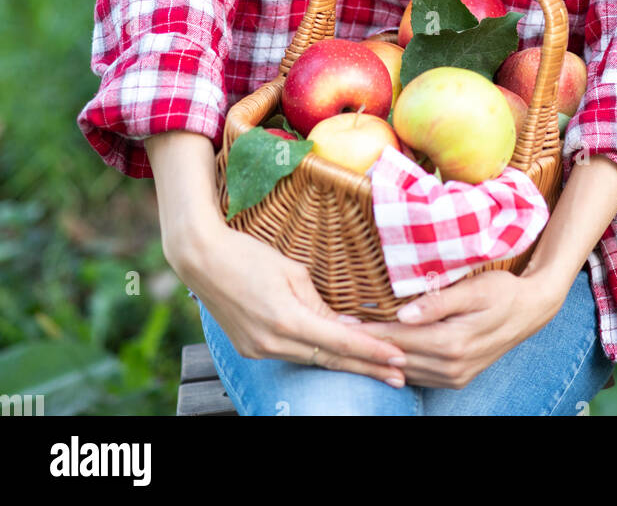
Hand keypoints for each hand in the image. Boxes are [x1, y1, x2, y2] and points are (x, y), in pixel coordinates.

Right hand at [170, 218, 410, 386]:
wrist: (201, 259)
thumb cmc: (249, 254)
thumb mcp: (292, 271)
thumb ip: (319, 304)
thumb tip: (345, 328)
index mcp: (286, 319)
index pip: (340, 342)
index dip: (372, 352)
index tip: (399, 359)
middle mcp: (272, 342)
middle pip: (329, 360)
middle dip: (367, 369)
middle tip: (401, 377)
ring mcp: (258, 349)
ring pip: (311, 359)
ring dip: (344, 364)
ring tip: (378, 368)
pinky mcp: (250, 349)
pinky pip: (291, 354)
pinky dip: (316, 354)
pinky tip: (337, 355)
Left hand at [357, 269, 562, 388]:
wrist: (532, 311)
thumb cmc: (502, 290)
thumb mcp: (473, 288)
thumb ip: (438, 301)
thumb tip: (405, 313)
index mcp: (452, 342)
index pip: (399, 337)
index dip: (369, 329)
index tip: (342, 319)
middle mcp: (452, 366)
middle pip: (397, 356)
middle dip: (367, 345)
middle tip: (335, 330)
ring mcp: (455, 377)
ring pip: (405, 370)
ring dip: (379, 357)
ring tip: (351, 341)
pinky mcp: (457, 378)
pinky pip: (418, 375)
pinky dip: (398, 364)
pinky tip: (381, 352)